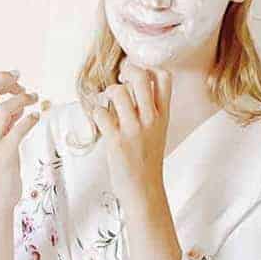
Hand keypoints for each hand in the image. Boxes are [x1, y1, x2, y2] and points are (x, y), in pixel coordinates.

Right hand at [0, 71, 45, 201]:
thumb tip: (20, 105)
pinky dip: (28, 120)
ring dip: (21, 99)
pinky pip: (17, 131)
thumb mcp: (3, 139)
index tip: (16, 77)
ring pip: (3, 110)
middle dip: (3, 81)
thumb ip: (8, 122)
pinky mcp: (5, 155)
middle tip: (21, 82)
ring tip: (35, 99)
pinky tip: (36, 117)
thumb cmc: (2, 169)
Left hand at [91, 65, 171, 202]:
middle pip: (141, 77)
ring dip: (109, 91)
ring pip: (119, 92)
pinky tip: (99, 119)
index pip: (164, 78)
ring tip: (108, 100)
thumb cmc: (148, 163)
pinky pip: (101, 113)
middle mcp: (150, 119)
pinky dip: (96, 112)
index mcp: (163, 115)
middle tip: (120, 78)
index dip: (149, 69)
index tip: (138, 74)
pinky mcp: (116, 140)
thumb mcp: (158, 133)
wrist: (144, 190)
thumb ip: (152, 112)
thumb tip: (136, 93)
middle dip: (127, 70)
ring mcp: (133, 129)